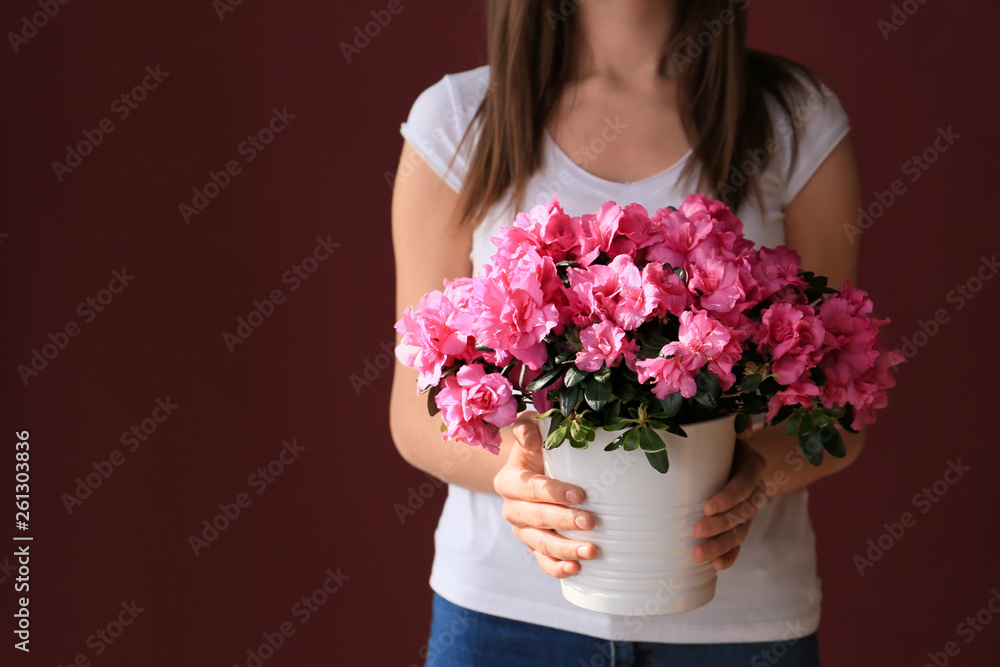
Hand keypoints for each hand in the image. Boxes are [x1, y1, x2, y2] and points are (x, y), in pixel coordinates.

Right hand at [493, 412, 596, 577]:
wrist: (532, 471)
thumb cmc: (537, 448)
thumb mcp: (529, 432)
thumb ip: (526, 428)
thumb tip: (530, 435)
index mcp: (508, 482)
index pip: (530, 488)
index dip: (553, 492)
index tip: (579, 494)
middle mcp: (512, 509)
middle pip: (536, 518)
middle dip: (564, 521)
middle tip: (591, 521)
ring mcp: (522, 530)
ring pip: (540, 544)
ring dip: (565, 549)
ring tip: (591, 551)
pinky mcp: (534, 546)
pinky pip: (542, 561)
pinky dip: (557, 568)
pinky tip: (575, 569)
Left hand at [692, 435, 767, 569]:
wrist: (733, 456)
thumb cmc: (721, 441)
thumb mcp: (725, 430)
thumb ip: (732, 425)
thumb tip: (740, 426)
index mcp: (752, 465)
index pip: (744, 484)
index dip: (728, 497)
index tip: (706, 507)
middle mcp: (754, 491)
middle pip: (741, 512)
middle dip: (720, 525)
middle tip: (696, 532)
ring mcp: (748, 511)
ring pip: (739, 532)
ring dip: (721, 546)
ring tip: (698, 555)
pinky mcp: (739, 525)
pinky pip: (738, 544)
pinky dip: (729, 556)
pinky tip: (716, 566)